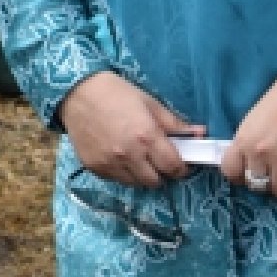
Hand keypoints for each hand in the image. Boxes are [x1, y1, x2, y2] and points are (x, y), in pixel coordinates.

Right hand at [60, 71, 200, 187]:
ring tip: (137, 157)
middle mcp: (129, 155)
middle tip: (158, 160)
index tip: (180, 162)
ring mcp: (110, 164)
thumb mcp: (149, 102)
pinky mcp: (95, 168)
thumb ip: (174, 123)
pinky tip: (118, 156)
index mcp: (146, 137)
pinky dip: (122, 173)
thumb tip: (200, 134)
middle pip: (156, 181)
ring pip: (136, 184)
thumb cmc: (116, 92)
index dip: (182, 167)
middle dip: (162, 173)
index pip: (174, 167)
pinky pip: (116, 179)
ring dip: (142, 175)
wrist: (76, 92)